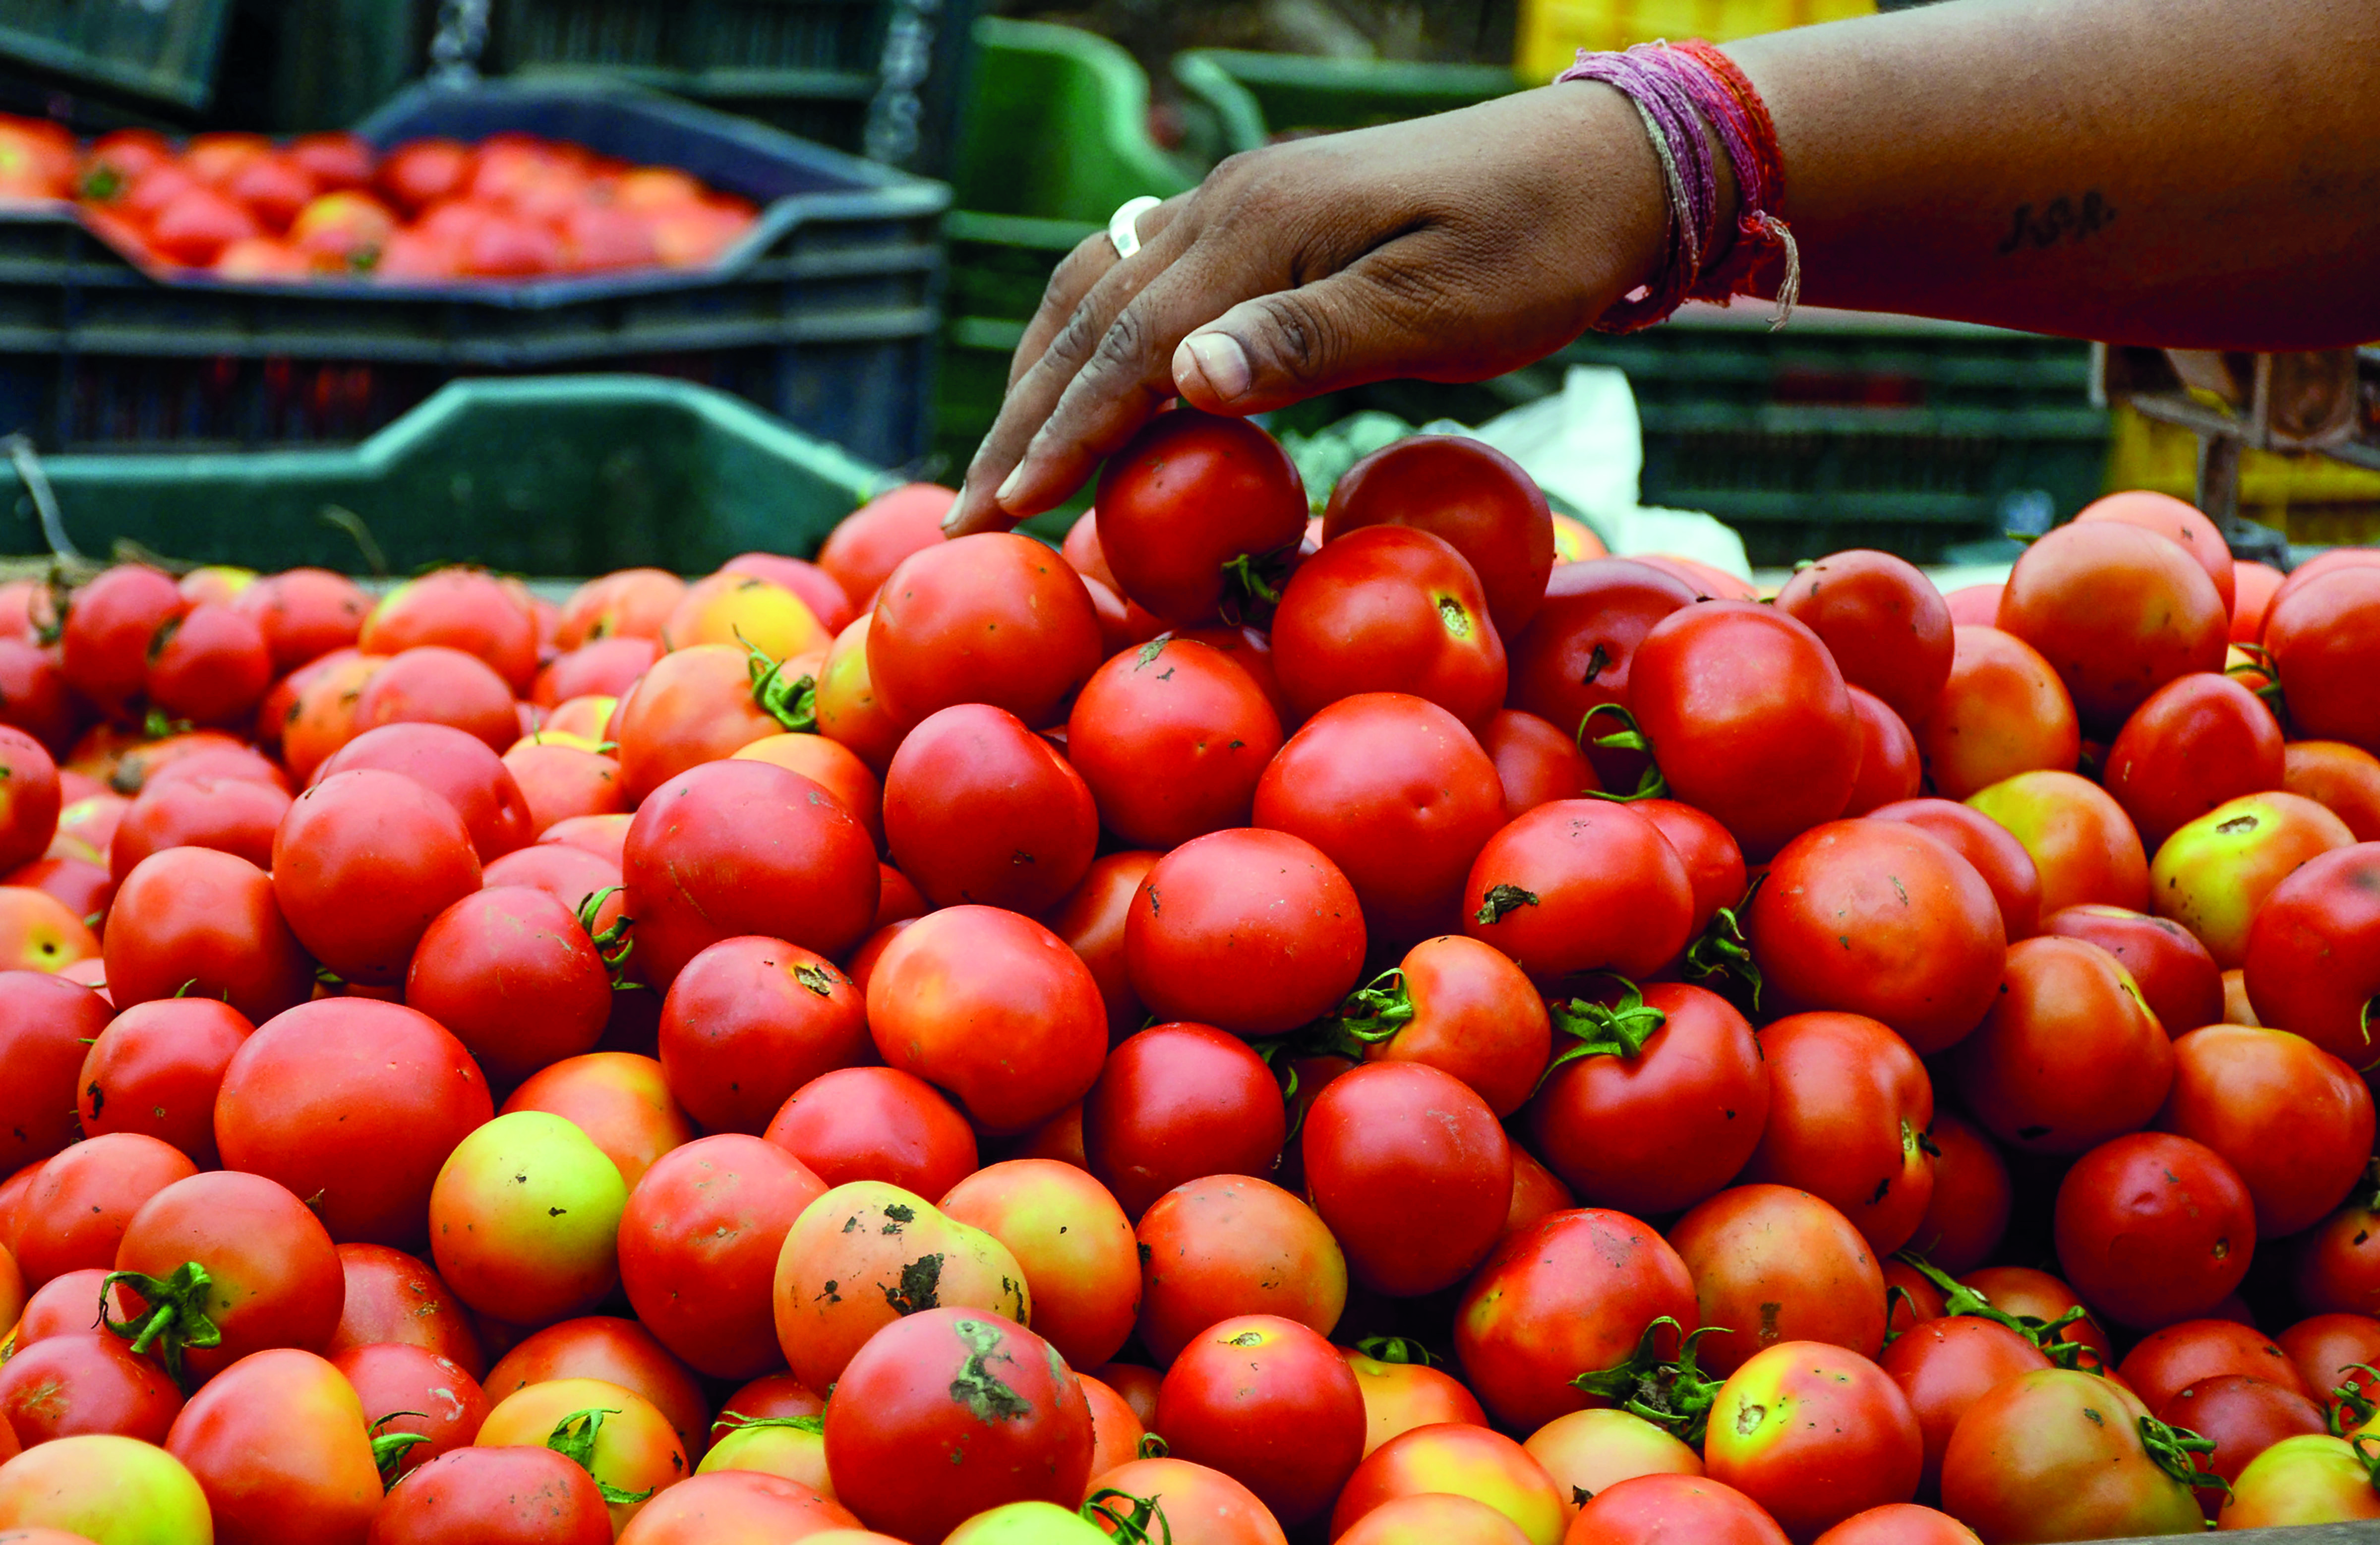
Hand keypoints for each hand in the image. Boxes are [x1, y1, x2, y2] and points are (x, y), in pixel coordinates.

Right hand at [945, 82, 1672, 534]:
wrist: (1599, 169)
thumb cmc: (1532, 253)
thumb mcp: (1437, 310)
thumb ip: (1306, 343)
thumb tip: (1181, 379)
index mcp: (1262, 225)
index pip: (1131, 344)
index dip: (1064, 433)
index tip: (1007, 510)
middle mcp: (1229, 205)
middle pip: (1089, 317)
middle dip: (1023, 419)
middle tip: (966, 513)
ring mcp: (1239, 208)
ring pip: (1099, 293)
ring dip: (1042, 380)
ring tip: (1003, 466)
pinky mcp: (1262, 224)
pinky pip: (1142, 284)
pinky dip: (1092, 347)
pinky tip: (1082, 397)